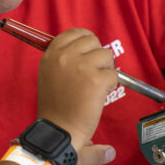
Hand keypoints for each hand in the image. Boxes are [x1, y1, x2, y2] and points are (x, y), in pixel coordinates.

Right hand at [36, 28, 117, 149]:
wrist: (58, 131)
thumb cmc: (56, 108)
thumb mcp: (50, 75)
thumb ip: (64, 59)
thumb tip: (86, 48)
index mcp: (52, 54)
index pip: (76, 33)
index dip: (87, 41)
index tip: (90, 52)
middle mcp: (65, 56)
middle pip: (93, 41)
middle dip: (98, 57)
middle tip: (93, 75)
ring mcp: (81, 66)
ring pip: (107, 56)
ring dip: (105, 71)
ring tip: (93, 88)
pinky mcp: (96, 80)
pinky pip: (114, 75)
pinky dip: (110, 87)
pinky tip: (97, 97)